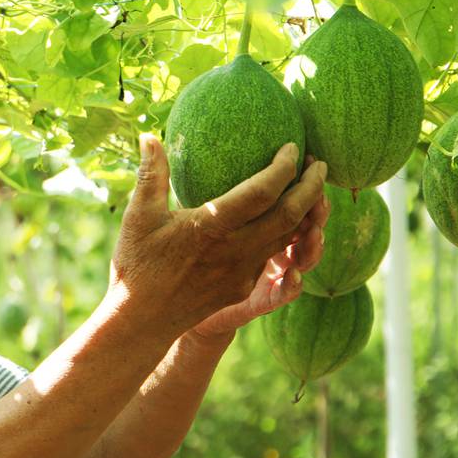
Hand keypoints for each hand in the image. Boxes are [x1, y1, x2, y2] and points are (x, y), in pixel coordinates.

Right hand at [101, 135, 326, 345]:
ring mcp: (243, 271)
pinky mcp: (242, 285)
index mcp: (212, 227)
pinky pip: (273, 254)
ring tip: (312, 188)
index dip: (284, 167)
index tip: (292, 146)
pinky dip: (289, 233)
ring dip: (307, 211)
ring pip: (288, 237)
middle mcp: (236, 250)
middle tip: (320, 163)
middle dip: (312, 187)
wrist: (142, 321)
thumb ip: (151, 175)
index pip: (263, 192)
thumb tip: (149, 136)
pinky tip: (286, 220)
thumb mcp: (138, 216)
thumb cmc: (137, 265)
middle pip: (291, 215)